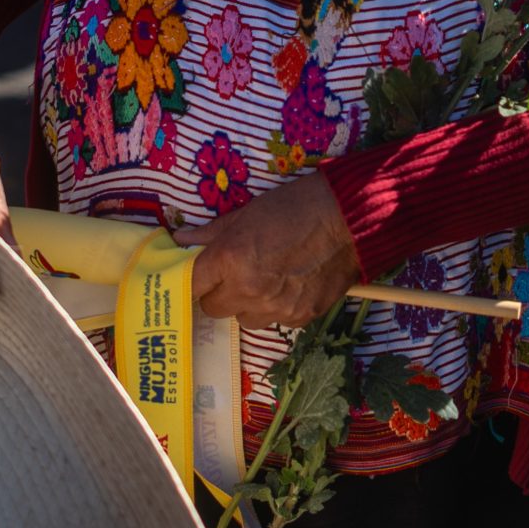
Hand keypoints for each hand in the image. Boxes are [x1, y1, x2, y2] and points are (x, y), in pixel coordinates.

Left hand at [175, 172, 358, 327]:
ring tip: (266, 279)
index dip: (192, 280)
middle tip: (233, 273)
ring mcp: (275, 308)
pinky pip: (275, 321)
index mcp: (230, 259)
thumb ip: (212, 233)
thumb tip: (181, 240)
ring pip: (244, 319)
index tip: (197, 276)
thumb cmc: (294, 206)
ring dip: (246, 304)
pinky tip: (291, 284)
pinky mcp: (300, 318)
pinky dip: (277, 308)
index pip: (191, 285)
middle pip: (213, 308)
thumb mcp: (247, 213)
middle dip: (218, 292)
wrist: (347, 219)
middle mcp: (248, 289)